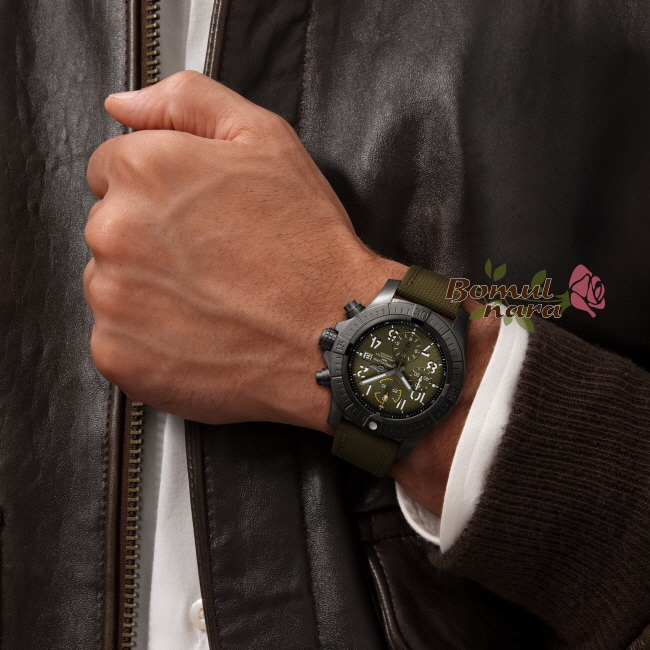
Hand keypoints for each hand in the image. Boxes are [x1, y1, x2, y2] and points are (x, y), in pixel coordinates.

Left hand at [84, 70, 404, 428]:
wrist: (331, 330)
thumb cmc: (306, 243)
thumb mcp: (265, 140)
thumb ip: (188, 102)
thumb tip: (126, 104)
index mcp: (145, 171)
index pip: (111, 169)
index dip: (158, 190)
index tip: (192, 216)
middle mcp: (115, 231)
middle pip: (109, 227)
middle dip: (150, 238)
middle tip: (210, 259)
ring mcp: (113, 298)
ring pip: (112, 283)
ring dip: (148, 289)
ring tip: (209, 298)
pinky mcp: (118, 354)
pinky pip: (117, 338)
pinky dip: (148, 339)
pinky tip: (197, 332)